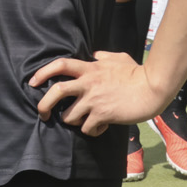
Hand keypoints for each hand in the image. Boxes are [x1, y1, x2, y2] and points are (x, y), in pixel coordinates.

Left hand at [31, 52, 169, 135]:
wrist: (153, 88)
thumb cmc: (138, 73)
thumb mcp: (119, 58)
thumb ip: (104, 57)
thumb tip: (95, 55)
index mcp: (90, 69)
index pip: (60, 65)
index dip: (42, 72)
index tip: (33, 82)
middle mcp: (88, 83)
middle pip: (56, 91)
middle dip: (44, 104)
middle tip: (43, 114)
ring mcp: (94, 100)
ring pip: (69, 116)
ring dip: (73, 122)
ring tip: (84, 121)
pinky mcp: (103, 115)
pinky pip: (87, 129)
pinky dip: (92, 131)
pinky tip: (100, 128)